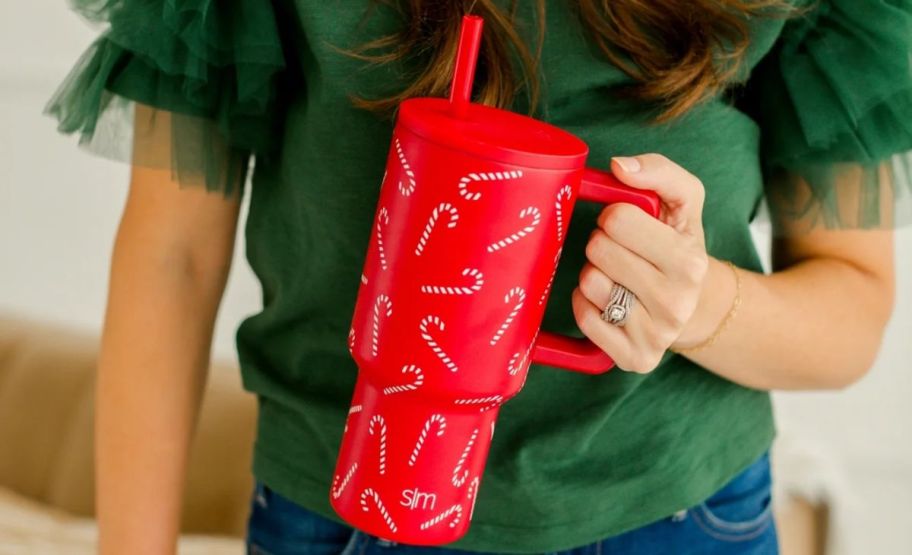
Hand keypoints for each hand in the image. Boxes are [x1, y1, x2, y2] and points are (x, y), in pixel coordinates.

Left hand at [571, 154, 708, 372]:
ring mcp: (656, 335)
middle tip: (619, 252)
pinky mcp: (634, 359)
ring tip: (616, 276)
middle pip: (598, 251)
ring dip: (592, 273)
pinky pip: (584, 319)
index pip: (618, 219)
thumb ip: (658, 171)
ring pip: (588, 284)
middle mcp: (677, 303)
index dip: (614, 217)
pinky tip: (607, 301)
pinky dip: (585, 304)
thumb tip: (620, 166)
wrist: (696, 306)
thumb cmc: (678, 246)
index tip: (626, 227)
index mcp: (689, 261)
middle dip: (601, 244)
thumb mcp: (683, 202)